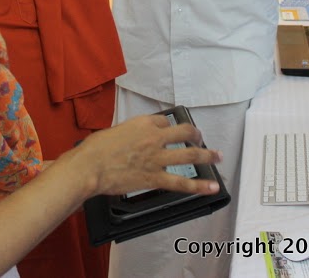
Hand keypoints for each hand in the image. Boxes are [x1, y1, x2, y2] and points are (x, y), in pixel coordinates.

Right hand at [68, 115, 221, 197]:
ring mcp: (157, 158)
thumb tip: (134, 140)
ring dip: (207, 155)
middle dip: (196, 135)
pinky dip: (199, 186)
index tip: (168, 130)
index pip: (164, 121)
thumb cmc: (95, 149)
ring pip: (190, 155)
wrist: (90, 167)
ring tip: (217, 157)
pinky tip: (212, 187)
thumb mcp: (114, 131)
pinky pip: (182, 183)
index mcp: (143, 123)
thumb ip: (129, 134)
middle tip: (201, 138)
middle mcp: (154, 138)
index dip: (167, 126)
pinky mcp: (155, 178)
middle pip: (184, 132)